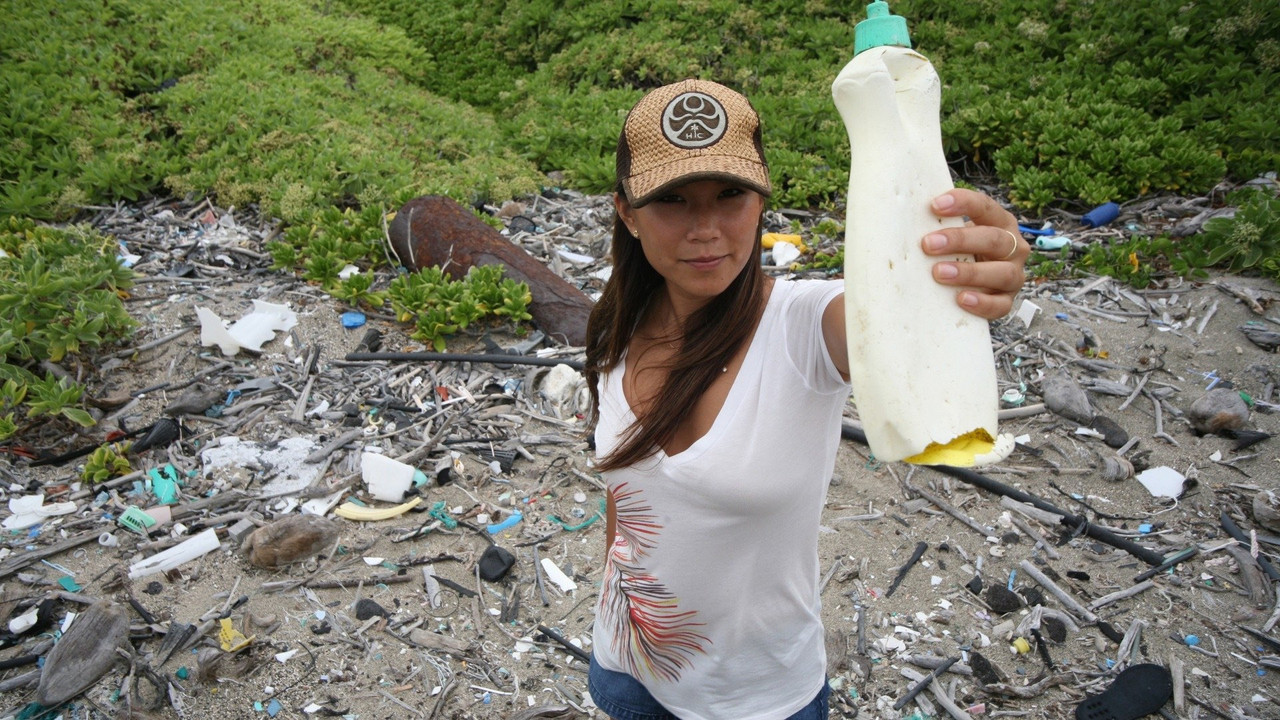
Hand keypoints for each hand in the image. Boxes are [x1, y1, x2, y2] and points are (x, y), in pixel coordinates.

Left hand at [921, 188, 1026, 318]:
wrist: (980, 284)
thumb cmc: (961, 252)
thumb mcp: (956, 234)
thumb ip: (940, 227)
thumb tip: (900, 222)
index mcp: (1001, 223)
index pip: (985, 207)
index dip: (963, 203)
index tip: (934, 205)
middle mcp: (1014, 248)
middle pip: (993, 239)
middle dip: (960, 240)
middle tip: (928, 244)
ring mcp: (1014, 276)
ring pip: (1001, 273)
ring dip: (969, 272)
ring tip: (940, 273)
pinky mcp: (1007, 301)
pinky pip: (1000, 305)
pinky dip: (981, 303)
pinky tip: (961, 299)